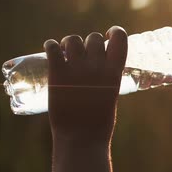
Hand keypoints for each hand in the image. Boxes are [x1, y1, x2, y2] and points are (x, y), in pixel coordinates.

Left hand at [44, 26, 127, 144]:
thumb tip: (96, 70)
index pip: (120, 37)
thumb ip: (105, 80)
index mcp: (115, 72)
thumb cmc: (98, 123)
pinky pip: (52, 47)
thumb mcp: (110, 97)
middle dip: (88, 44)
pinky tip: (52, 52)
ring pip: (72, 39)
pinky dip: (51, 47)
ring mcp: (76, 68)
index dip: (114, 32)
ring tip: (66, 55)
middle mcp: (97, 65)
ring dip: (69, 44)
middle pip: (93, 38)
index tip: (108, 37)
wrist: (81, 139)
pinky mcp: (57, 73)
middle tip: (82, 55)